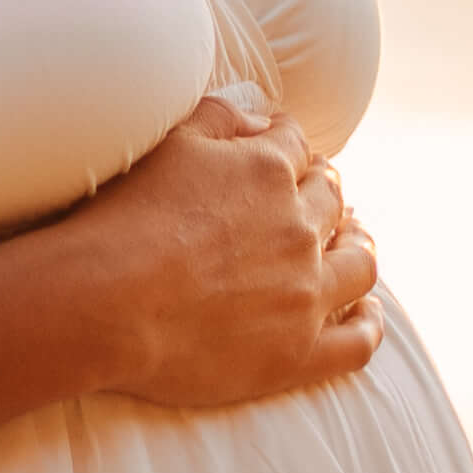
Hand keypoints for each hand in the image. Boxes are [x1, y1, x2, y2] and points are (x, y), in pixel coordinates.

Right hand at [53, 91, 380, 413]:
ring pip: (358, 264)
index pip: (295, 147)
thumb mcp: (169, 142)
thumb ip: (220, 118)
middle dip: (326, 193)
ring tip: (353, 242)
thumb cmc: (123, 221)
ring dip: (358, 247)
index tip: (284, 152)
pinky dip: (368, 324)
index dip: (289, 146)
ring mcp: (305, 294)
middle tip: (319, 199)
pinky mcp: (298, 353)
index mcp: (267, 172)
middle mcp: (298, 228)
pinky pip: (357, 341)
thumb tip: (262, 120)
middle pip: (331, 201)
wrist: (104, 304)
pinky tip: (366, 314)